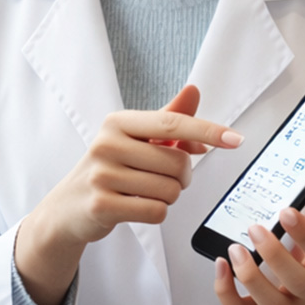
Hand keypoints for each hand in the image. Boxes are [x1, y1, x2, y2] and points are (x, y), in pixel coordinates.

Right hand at [32, 85, 242, 244]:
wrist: (68, 207)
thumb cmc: (110, 168)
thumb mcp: (134, 139)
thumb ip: (168, 118)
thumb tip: (194, 91)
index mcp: (118, 122)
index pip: (172, 123)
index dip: (208, 131)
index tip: (235, 140)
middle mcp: (107, 144)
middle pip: (177, 163)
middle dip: (181, 177)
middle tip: (163, 178)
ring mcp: (102, 175)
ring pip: (170, 190)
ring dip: (168, 197)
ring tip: (144, 192)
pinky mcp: (102, 205)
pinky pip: (156, 211)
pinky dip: (155, 213)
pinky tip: (135, 207)